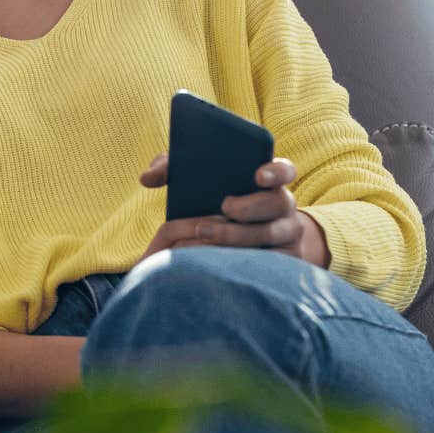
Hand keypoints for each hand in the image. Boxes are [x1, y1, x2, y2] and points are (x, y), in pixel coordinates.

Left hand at [137, 154, 329, 267]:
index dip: (275, 170)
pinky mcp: (283, 262)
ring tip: (204, 232)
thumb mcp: (199, 183)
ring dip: (239, 234)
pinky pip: (270, 263)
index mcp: (269, 181)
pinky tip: (218, 259)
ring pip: (272, 235)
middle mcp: (284, 206)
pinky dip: (245, 260)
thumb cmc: (217, 203)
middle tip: (225, 206)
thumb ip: (173, 169)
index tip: (257, 174)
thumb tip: (146, 178)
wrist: (245, 240)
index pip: (285, 170)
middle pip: (280, 202)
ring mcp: (287, 235)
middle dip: (252, 204)